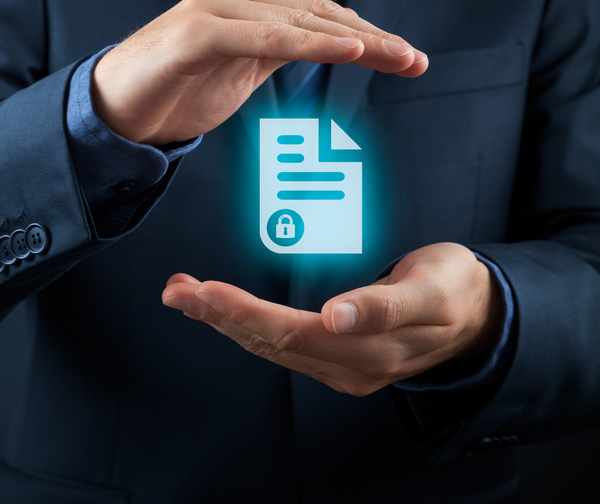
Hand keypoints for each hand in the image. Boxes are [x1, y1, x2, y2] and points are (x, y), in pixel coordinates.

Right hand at [92, 0, 427, 145]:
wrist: (112, 112)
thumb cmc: (172, 93)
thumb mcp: (238, 74)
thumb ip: (275, 55)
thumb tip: (322, 51)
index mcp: (245, 6)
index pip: (316, 16)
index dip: (366, 35)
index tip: (406, 58)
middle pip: (316, 14)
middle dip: (372, 38)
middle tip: (415, 60)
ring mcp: (214, 10)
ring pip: (296, 21)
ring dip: (352, 39)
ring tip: (395, 56)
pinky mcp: (198, 32)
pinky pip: (263, 36)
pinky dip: (308, 42)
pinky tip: (345, 49)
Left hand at [160, 243, 502, 395]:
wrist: (478, 316)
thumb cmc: (453, 290)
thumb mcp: (432, 288)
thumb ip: (387, 304)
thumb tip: (339, 316)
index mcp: (371, 348)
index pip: (292, 332)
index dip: (244, 313)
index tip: (206, 292)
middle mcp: (349, 365)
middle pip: (269, 342)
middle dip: (218, 315)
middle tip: (177, 290)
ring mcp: (341, 367)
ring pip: (268, 346)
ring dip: (222, 321)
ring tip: (184, 295)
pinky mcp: (336, 360)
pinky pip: (279, 346)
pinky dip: (243, 326)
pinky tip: (220, 311)